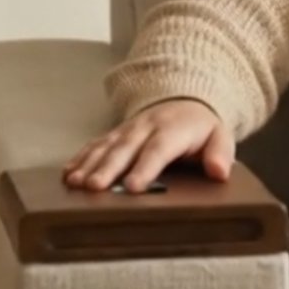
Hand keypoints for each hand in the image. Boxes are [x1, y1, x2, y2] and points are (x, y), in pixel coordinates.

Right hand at [62, 98, 234, 191]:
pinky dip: (80, 158)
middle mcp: (145, 128)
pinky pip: (95, 145)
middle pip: (124, 149)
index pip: (158, 150)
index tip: (133, 187)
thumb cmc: (202, 129)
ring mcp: (127, 130)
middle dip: (107, 169)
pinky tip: (68, 174)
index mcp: (173, 130)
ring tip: (75, 183)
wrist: (185, 101)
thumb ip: (221, 154)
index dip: (145, 168)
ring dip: (88, 164)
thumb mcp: (220, 137)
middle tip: (93, 188)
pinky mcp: (115, 134)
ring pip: (105, 147)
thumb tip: (219, 172)